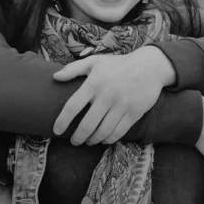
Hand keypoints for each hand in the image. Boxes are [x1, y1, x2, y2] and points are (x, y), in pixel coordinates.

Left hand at [53, 46, 175, 144]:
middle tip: (74, 141)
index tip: (56, 131)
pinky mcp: (134, 113)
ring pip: (103, 131)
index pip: (73, 106)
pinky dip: (109, 139)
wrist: (149, 67)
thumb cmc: (118, 65)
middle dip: (78, 137)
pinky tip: (104, 139)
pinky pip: (118, 132)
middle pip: (87, 124)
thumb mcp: (95, 62)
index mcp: (93, 83)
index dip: (62, 121)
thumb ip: (73, 69)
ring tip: (88, 141)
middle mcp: (106, 95)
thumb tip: (55, 77)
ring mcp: (121, 105)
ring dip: (93, 140)